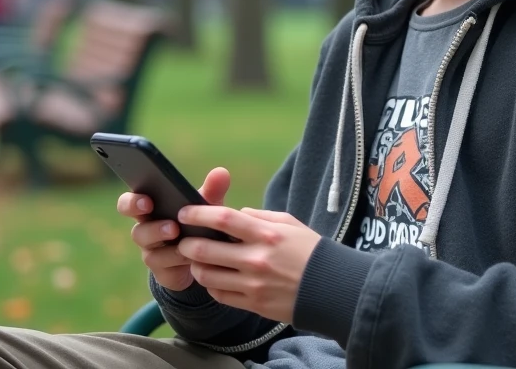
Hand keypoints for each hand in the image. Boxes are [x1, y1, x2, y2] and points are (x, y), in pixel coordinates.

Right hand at [117, 167, 231, 292]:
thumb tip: (221, 172)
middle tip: (170, 223)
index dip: (132, 202)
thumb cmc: (198, 224)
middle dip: (152, 230)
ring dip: (165, 242)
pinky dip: (178, 258)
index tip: (147, 200)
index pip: (129, 204)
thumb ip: (211, 191)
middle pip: (135, 230)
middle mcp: (146, 232)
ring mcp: (152, 253)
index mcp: (150, 211)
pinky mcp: (162, 271)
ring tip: (178, 233)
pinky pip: (165, 266)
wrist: (202, 259)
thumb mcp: (205, 207)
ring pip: (149, 250)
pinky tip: (192, 254)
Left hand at [175, 206, 321, 323]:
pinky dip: (211, 286)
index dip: (199, 214)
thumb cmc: (311, 251)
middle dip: (187, 243)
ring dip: (195, 266)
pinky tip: (214, 278)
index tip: (185, 212)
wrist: (332, 288)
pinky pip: (220, 295)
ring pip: (207, 276)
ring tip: (196, 260)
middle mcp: (256, 259)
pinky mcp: (253, 304)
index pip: (223, 218)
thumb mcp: (290, 224)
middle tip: (183, 240)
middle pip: (206, 249)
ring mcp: (253, 284)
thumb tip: (236, 213)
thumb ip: (261, 216)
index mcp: (266, 234)